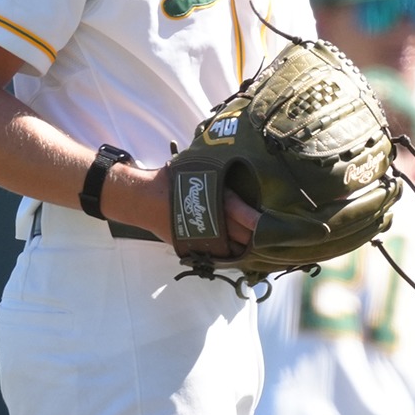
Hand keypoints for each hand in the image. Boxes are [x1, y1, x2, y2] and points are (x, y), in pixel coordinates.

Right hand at [112, 165, 256, 251]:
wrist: (143, 199)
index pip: (239, 212)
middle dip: (257, 237)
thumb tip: (241, 159)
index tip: (269, 222)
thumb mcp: (197, 169)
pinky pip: (217, 256)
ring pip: (232, 250)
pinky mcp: (193, 248)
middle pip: (241, 235)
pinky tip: (239, 251)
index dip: (255, 220)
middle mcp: (209, 220)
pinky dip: (229, 254)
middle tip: (272, 236)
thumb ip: (218, 172)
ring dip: (245, 249)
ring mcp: (200, 237)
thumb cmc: (170, 179)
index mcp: (212, 199)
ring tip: (260, 246)